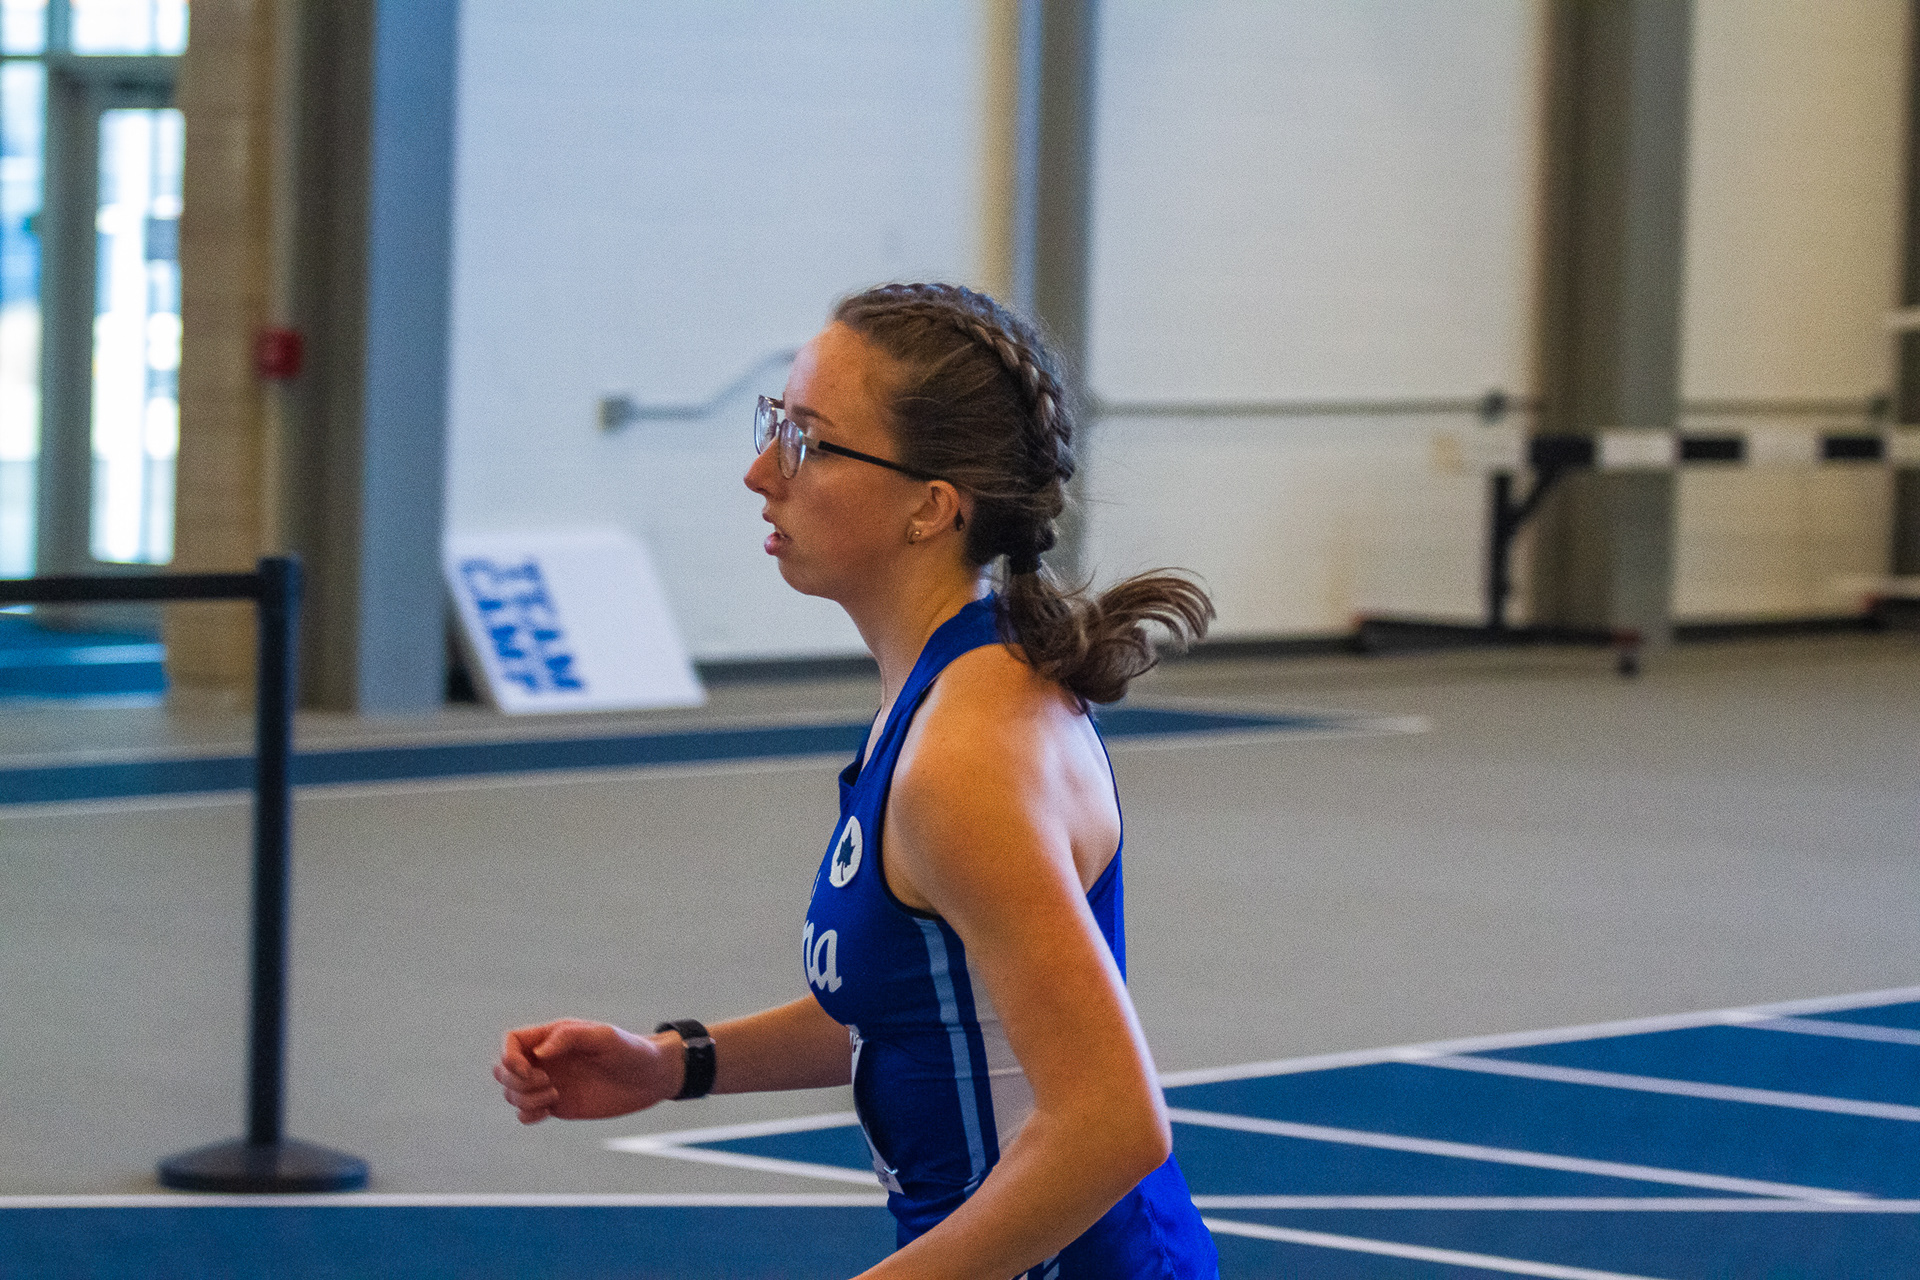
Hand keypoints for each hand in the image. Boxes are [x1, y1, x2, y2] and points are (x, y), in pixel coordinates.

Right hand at [493, 1019, 676, 1123]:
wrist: (650, 1078)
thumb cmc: (630, 1051)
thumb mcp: (604, 1037)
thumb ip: (569, 1038)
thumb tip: (537, 1054)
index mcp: (554, 1037)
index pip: (511, 1042)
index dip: (508, 1056)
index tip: (529, 1068)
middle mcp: (547, 1060)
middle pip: (503, 1070)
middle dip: (514, 1080)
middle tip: (546, 1082)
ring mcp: (550, 1084)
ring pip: (512, 1093)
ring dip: (524, 1098)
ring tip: (555, 1095)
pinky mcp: (558, 1106)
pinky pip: (525, 1113)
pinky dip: (528, 1115)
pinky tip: (550, 1109)